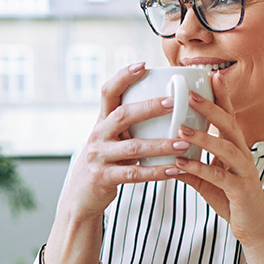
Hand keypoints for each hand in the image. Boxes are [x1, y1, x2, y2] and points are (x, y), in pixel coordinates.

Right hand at [56, 63, 195, 218]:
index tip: (143, 65)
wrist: (79, 199)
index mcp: (101, 122)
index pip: (107, 92)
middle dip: (149, 107)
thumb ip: (129, 126)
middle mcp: (97, 136)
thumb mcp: (111, 141)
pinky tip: (174, 170)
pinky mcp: (103, 179)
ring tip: (184, 142)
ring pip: (133, 147)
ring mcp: (99, 157)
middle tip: (174, 102)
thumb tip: (163, 104)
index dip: (123, 77)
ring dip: (161, 144)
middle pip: (122, 115)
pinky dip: (156, 172)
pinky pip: (134, 174)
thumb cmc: (105, 165)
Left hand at [167, 74, 263, 245]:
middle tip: (189, 92)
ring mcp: (244, 172)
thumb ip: (193, 167)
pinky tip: (180, 163)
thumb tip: (170, 157)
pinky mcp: (240, 190)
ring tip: (180, 127)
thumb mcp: (209, 181)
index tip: (209, 76)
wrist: (254, 229)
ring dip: (202, 136)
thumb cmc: (232, 201)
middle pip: (229, 124)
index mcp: (237, 149)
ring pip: (225, 147)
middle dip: (210, 107)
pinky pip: (218, 176)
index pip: (228, 117)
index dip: (220, 97)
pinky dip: (198, 167)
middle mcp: (244, 155)